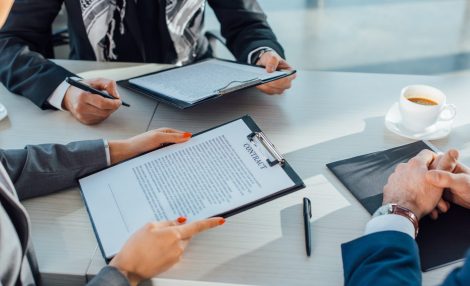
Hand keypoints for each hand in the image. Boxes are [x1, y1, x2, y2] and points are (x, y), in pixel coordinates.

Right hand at [63, 78, 121, 124]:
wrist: (69, 96)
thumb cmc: (84, 87)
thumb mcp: (96, 81)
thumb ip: (108, 84)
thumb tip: (116, 95)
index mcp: (82, 96)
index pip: (102, 103)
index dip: (113, 103)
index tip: (119, 100)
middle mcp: (80, 108)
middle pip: (104, 112)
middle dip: (113, 107)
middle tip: (116, 102)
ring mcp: (82, 116)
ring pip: (103, 116)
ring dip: (109, 110)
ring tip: (106, 103)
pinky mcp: (85, 121)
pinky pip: (100, 119)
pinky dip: (104, 113)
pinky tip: (100, 108)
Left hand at [108, 128, 191, 163]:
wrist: (125, 153)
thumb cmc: (138, 143)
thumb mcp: (157, 138)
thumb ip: (172, 137)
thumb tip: (186, 136)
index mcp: (166, 132)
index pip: (182, 135)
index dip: (190, 140)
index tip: (197, 146)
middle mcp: (164, 140)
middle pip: (179, 145)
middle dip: (185, 150)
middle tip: (193, 157)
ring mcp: (161, 148)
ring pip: (173, 153)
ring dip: (177, 157)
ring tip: (184, 163)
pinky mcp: (157, 156)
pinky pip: (167, 159)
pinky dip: (171, 162)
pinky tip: (174, 166)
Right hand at [109, 217, 224, 285]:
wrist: (128, 268)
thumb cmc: (135, 247)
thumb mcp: (149, 226)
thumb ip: (168, 222)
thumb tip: (180, 221)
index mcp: (174, 234)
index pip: (197, 226)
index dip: (211, 222)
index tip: (221, 220)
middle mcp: (178, 246)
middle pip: (186, 234)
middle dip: (177, 230)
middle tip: (158, 233)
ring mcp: (176, 256)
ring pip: (179, 243)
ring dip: (170, 240)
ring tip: (152, 243)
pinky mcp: (172, 264)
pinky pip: (174, 251)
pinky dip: (166, 248)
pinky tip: (153, 250)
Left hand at [255, 51, 296, 94]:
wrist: (264, 63)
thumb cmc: (271, 59)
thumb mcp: (272, 56)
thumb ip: (273, 60)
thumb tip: (270, 70)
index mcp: (290, 72)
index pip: (288, 78)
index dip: (281, 79)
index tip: (273, 78)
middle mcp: (287, 81)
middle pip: (282, 86)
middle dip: (273, 84)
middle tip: (264, 80)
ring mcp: (280, 87)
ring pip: (275, 90)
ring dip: (267, 87)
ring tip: (260, 82)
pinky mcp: (273, 90)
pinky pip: (269, 92)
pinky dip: (264, 89)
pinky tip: (259, 84)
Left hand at [383, 150, 441, 218]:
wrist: (401, 211)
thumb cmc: (419, 199)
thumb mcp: (438, 182)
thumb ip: (443, 167)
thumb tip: (448, 156)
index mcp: (415, 163)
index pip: (427, 153)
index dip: (435, 159)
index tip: (438, 165)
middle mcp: (402, 167)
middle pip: (417, 167)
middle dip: (425, 176)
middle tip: (432, 186)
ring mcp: (394, 176)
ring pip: (409, 177)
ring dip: (416, 184)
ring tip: (423, 196)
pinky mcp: (389, 186)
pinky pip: (400, 185)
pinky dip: (406, 190)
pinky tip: (412, 197)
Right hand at [426, 152, 469, 208]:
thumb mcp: (462, 182)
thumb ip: (446, 178)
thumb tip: (428, 175)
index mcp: (447, 163)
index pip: (428, 166)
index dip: (424, 176)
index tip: (425, 187)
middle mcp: (442, 172)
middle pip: (426, 179)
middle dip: (428, 192)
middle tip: (434, 201)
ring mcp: (441, 183)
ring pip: (428, 190)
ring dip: (430, 200)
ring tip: (439, 208)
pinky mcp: (441, 193)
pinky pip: (432, 198)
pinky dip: (433, 205)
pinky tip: (436, 211)